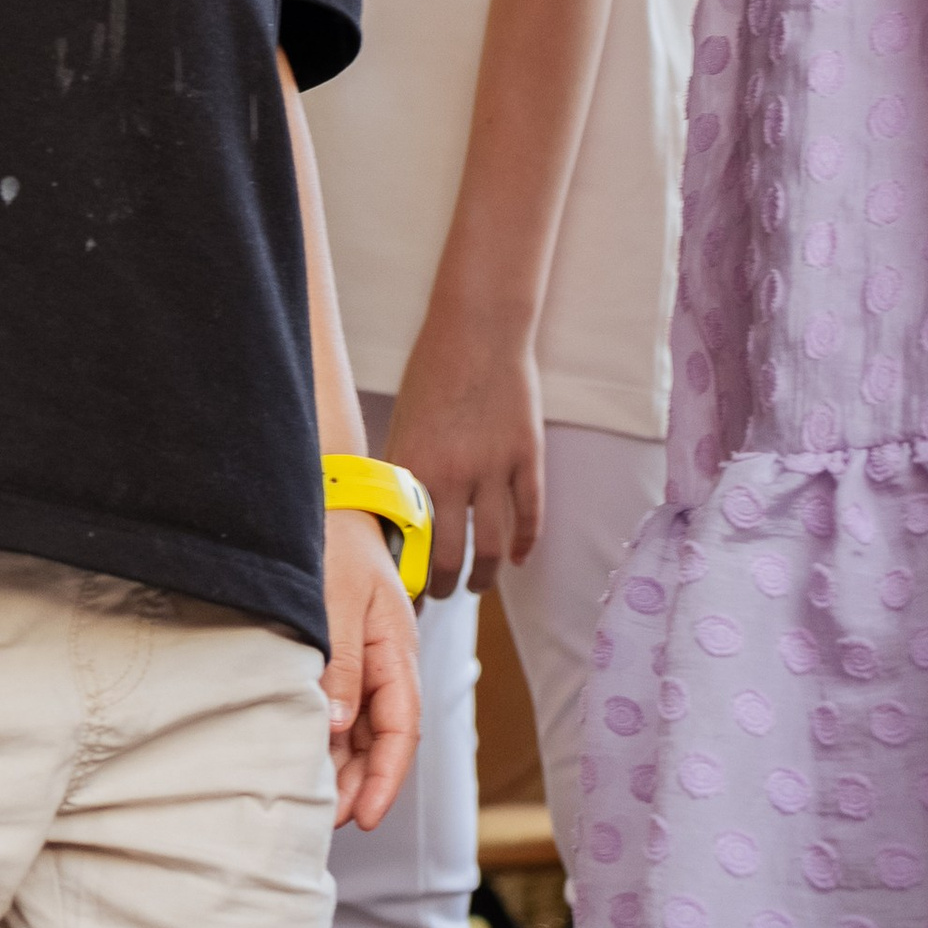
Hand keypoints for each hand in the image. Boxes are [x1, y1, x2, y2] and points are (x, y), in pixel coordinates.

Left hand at [323, 505, 419, 829]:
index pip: (402, 730)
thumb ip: (342, 662)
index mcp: (398, 652)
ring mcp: (366, 665)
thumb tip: (341, 726)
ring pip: (363, 733)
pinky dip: (330, 742)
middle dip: (360, 786)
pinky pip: (344, 713)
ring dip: (344, 769)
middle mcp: (387, 665)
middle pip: (384, 741)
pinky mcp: (343, 661)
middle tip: (326, 820)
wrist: (330, 504)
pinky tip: (309, 760)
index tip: (363, 817)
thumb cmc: (338, 547)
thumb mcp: (339, 602)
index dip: (386, 779)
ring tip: (313, 802)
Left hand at [390, 313, 544, 598]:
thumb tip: (397, 527)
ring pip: (493, 548)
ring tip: (477, 583)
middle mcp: (452, 473)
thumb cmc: (432, 373)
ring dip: (484, 577)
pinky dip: (526, 545)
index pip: (405, 545)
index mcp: (412, 466)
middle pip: (449, 559)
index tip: (404, 599)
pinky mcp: (528, 455)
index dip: (405, 581)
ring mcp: (495, 466)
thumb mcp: (403, 424)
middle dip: (444, 587)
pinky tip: (518, 557)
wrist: (479, 328)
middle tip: (442, 593)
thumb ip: (403, 475)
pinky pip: (530, 515)